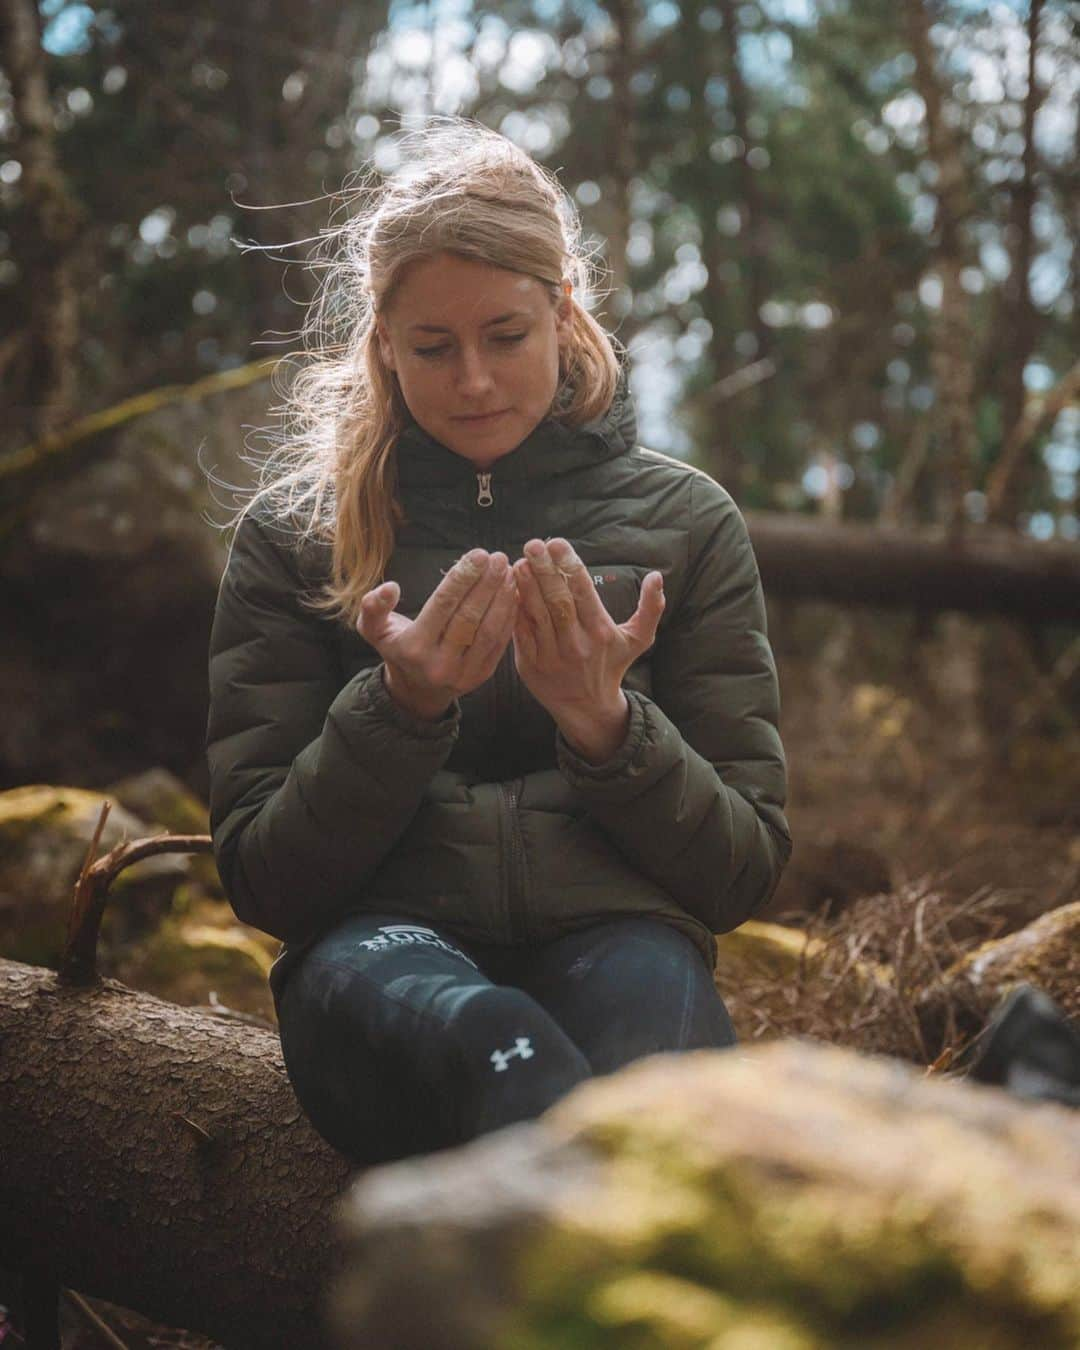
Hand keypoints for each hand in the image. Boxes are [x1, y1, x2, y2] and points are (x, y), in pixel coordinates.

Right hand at [357, 549, 516, 719]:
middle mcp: (439, 663)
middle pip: (468, 617)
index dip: (462, 578)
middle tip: (498, 557)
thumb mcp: (374, 630)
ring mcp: (463, 673)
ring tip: (508, 571)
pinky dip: (508, 616)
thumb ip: (373, 607)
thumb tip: (389, 587)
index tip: (478, 554)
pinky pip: (499, 642)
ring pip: (488, 631)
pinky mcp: (482, 675)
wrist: (416, 690)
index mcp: (413, 648)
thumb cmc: (397, 647)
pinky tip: (513, 592)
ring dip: (502, 598)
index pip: (442, 606)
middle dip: (486, 584)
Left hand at [512, 538, 664, 762]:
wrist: (587, 707)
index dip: (569, 566)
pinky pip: (520, 632)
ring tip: (518, 561)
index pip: (583, 592)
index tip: (558, 543)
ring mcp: (551, 655)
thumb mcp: (638, 639)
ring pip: (537, 614)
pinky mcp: (530, 664)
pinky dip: (514, 608)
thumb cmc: (612, 665)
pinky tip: (508, 587)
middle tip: (533, 545)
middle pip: (558, 600)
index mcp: (601, 632)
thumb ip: (651, 608)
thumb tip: (656, 576)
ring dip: (526, 586)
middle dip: (545, 570)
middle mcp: (576, 644)